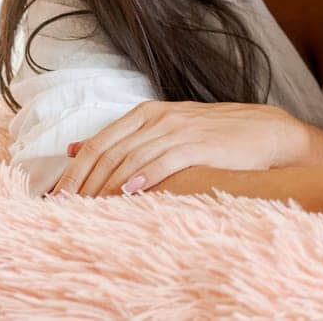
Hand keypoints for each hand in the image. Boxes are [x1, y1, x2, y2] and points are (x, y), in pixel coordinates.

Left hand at [53, 101, 313, 196]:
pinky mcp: (199, 145)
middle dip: (83, 182)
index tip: (56, 198)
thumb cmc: (215, 135)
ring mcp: (179, 130)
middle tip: (65, 210)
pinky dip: (143, 177)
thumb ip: (124, 137)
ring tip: (88, 209)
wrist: (266, 132)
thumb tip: (75, 148)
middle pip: (108, 151)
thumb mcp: (167, 129)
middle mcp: (159, 117)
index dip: (74, 171)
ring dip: (106, 186)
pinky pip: (164, 161)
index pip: (98, 142)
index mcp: (147, 112)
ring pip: (130, 158)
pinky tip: (129, 193)